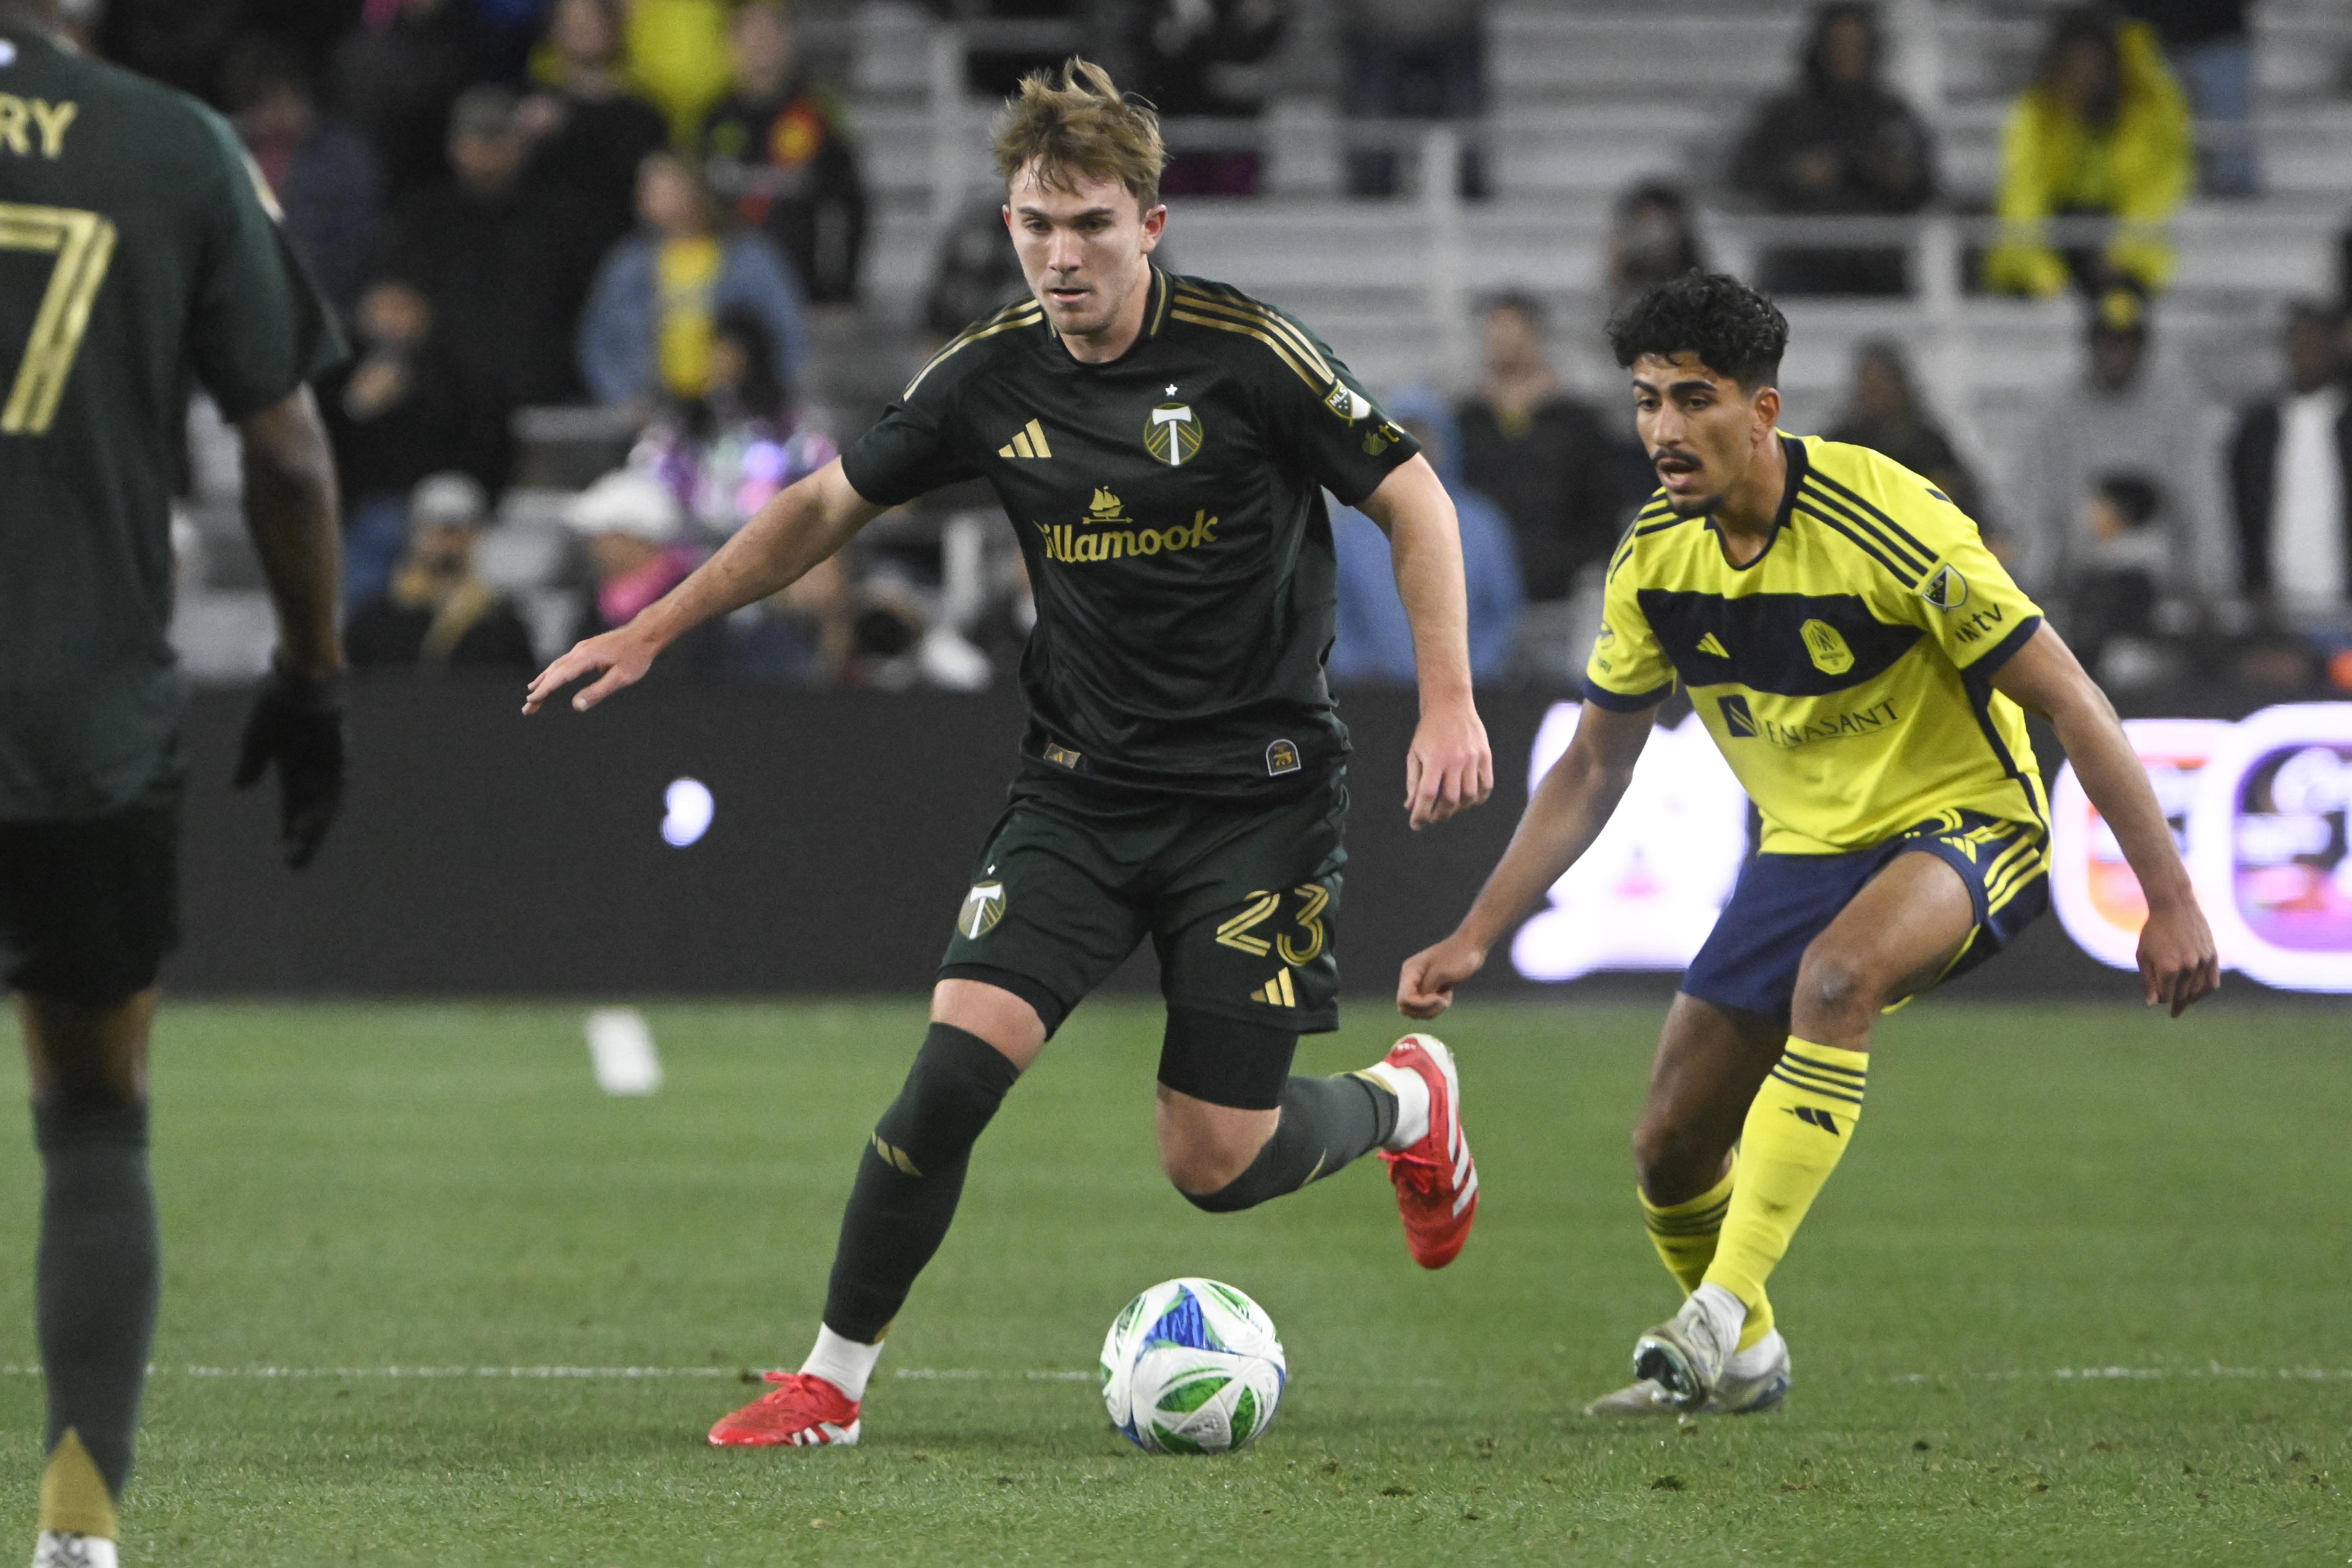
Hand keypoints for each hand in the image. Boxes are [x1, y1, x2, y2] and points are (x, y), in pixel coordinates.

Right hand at [232, 661, 344, 868]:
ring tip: (302, 850)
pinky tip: (315, 826)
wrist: (299, 678)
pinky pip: (333, 789)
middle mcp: (315, 769)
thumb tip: (240, 787)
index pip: (293, 803)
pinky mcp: (339, 757)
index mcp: (293, 765)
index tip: (286, 851)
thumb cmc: (277, 702)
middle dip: (304, 837)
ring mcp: (329, 764)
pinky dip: (324, 808)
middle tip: (296, 864)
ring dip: (314, 829)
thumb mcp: (257, 738)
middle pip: (312, 811)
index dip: (290, 826)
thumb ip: (251, 763)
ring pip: (325, 805)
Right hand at [523, 628, 658, 714]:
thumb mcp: (621, 677)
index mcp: (586, 658)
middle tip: (527, 709)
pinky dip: (552, 674)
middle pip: (553, 673)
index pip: (559, 676)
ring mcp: (581, 649)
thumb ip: (598, 691)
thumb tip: (576, 706)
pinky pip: (563, 663)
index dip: (545, 690)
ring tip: (532, 697)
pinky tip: (548, 680)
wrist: (644, 634)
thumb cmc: (636, 656)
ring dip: (543, 683)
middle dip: (540, 691)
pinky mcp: (585, 649)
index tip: (531, 701)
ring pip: (556, 667)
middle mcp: (579, 651)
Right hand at [1398, 932, 1486, 1019]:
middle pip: (1407, 1008)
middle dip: (1426, 1010)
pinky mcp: (1429, 989)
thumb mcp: (1441, 974)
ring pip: (1417, 1010)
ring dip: (1433, 1009)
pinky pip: (1426, 1007)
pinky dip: (1437, 1006)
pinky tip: (1447, 994)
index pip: (1404, 999)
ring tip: (1447, 997)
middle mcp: (1411, 979)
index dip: (1420, 1005)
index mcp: (1410, 971)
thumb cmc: (1457, 956)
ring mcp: (1420, 985)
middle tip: (1443, 1001)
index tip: (1439, 997)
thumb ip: (1426, 990)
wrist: (1471, 947)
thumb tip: (1416, 1003)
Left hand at [1404, 699, 1492, 829]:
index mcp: (1434, 759)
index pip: (1428, 794)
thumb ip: (1413, 781)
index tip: (1416, 825)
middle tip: (1433, 817)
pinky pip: (1486, 785)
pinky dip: (1478, 799)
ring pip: (1470, 796)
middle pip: (1450, 799)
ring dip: (1458, 809)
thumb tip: (1411, 807)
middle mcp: (1455, 760)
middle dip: (1440, 814)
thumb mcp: (1414, 754)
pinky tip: (1467, 801)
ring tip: (1449, 809)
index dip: (1421, 813)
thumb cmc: (1428, 732)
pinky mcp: (1485, 756)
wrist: (1450, 705)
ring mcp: (1473, 758)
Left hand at [2138, 895, 2219, 1017]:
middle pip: (2182, 995)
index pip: (2165, 996)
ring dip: (2190, 1000)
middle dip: (2174, 1000)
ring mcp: (2203, 962)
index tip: (2157, 997)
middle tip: (2172, 1007)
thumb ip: (2148, 981)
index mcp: (2168, 968)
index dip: (2160, 999)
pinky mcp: (2213, 956)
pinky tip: (2197, 995)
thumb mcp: (2143, 955)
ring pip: (2198, 992)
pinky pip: (2212, 983)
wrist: (2174, 906)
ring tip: (2184, 1005)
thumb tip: (2152, 1005)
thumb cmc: (2153, 930)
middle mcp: (2188, 967)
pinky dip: (2205, 992)